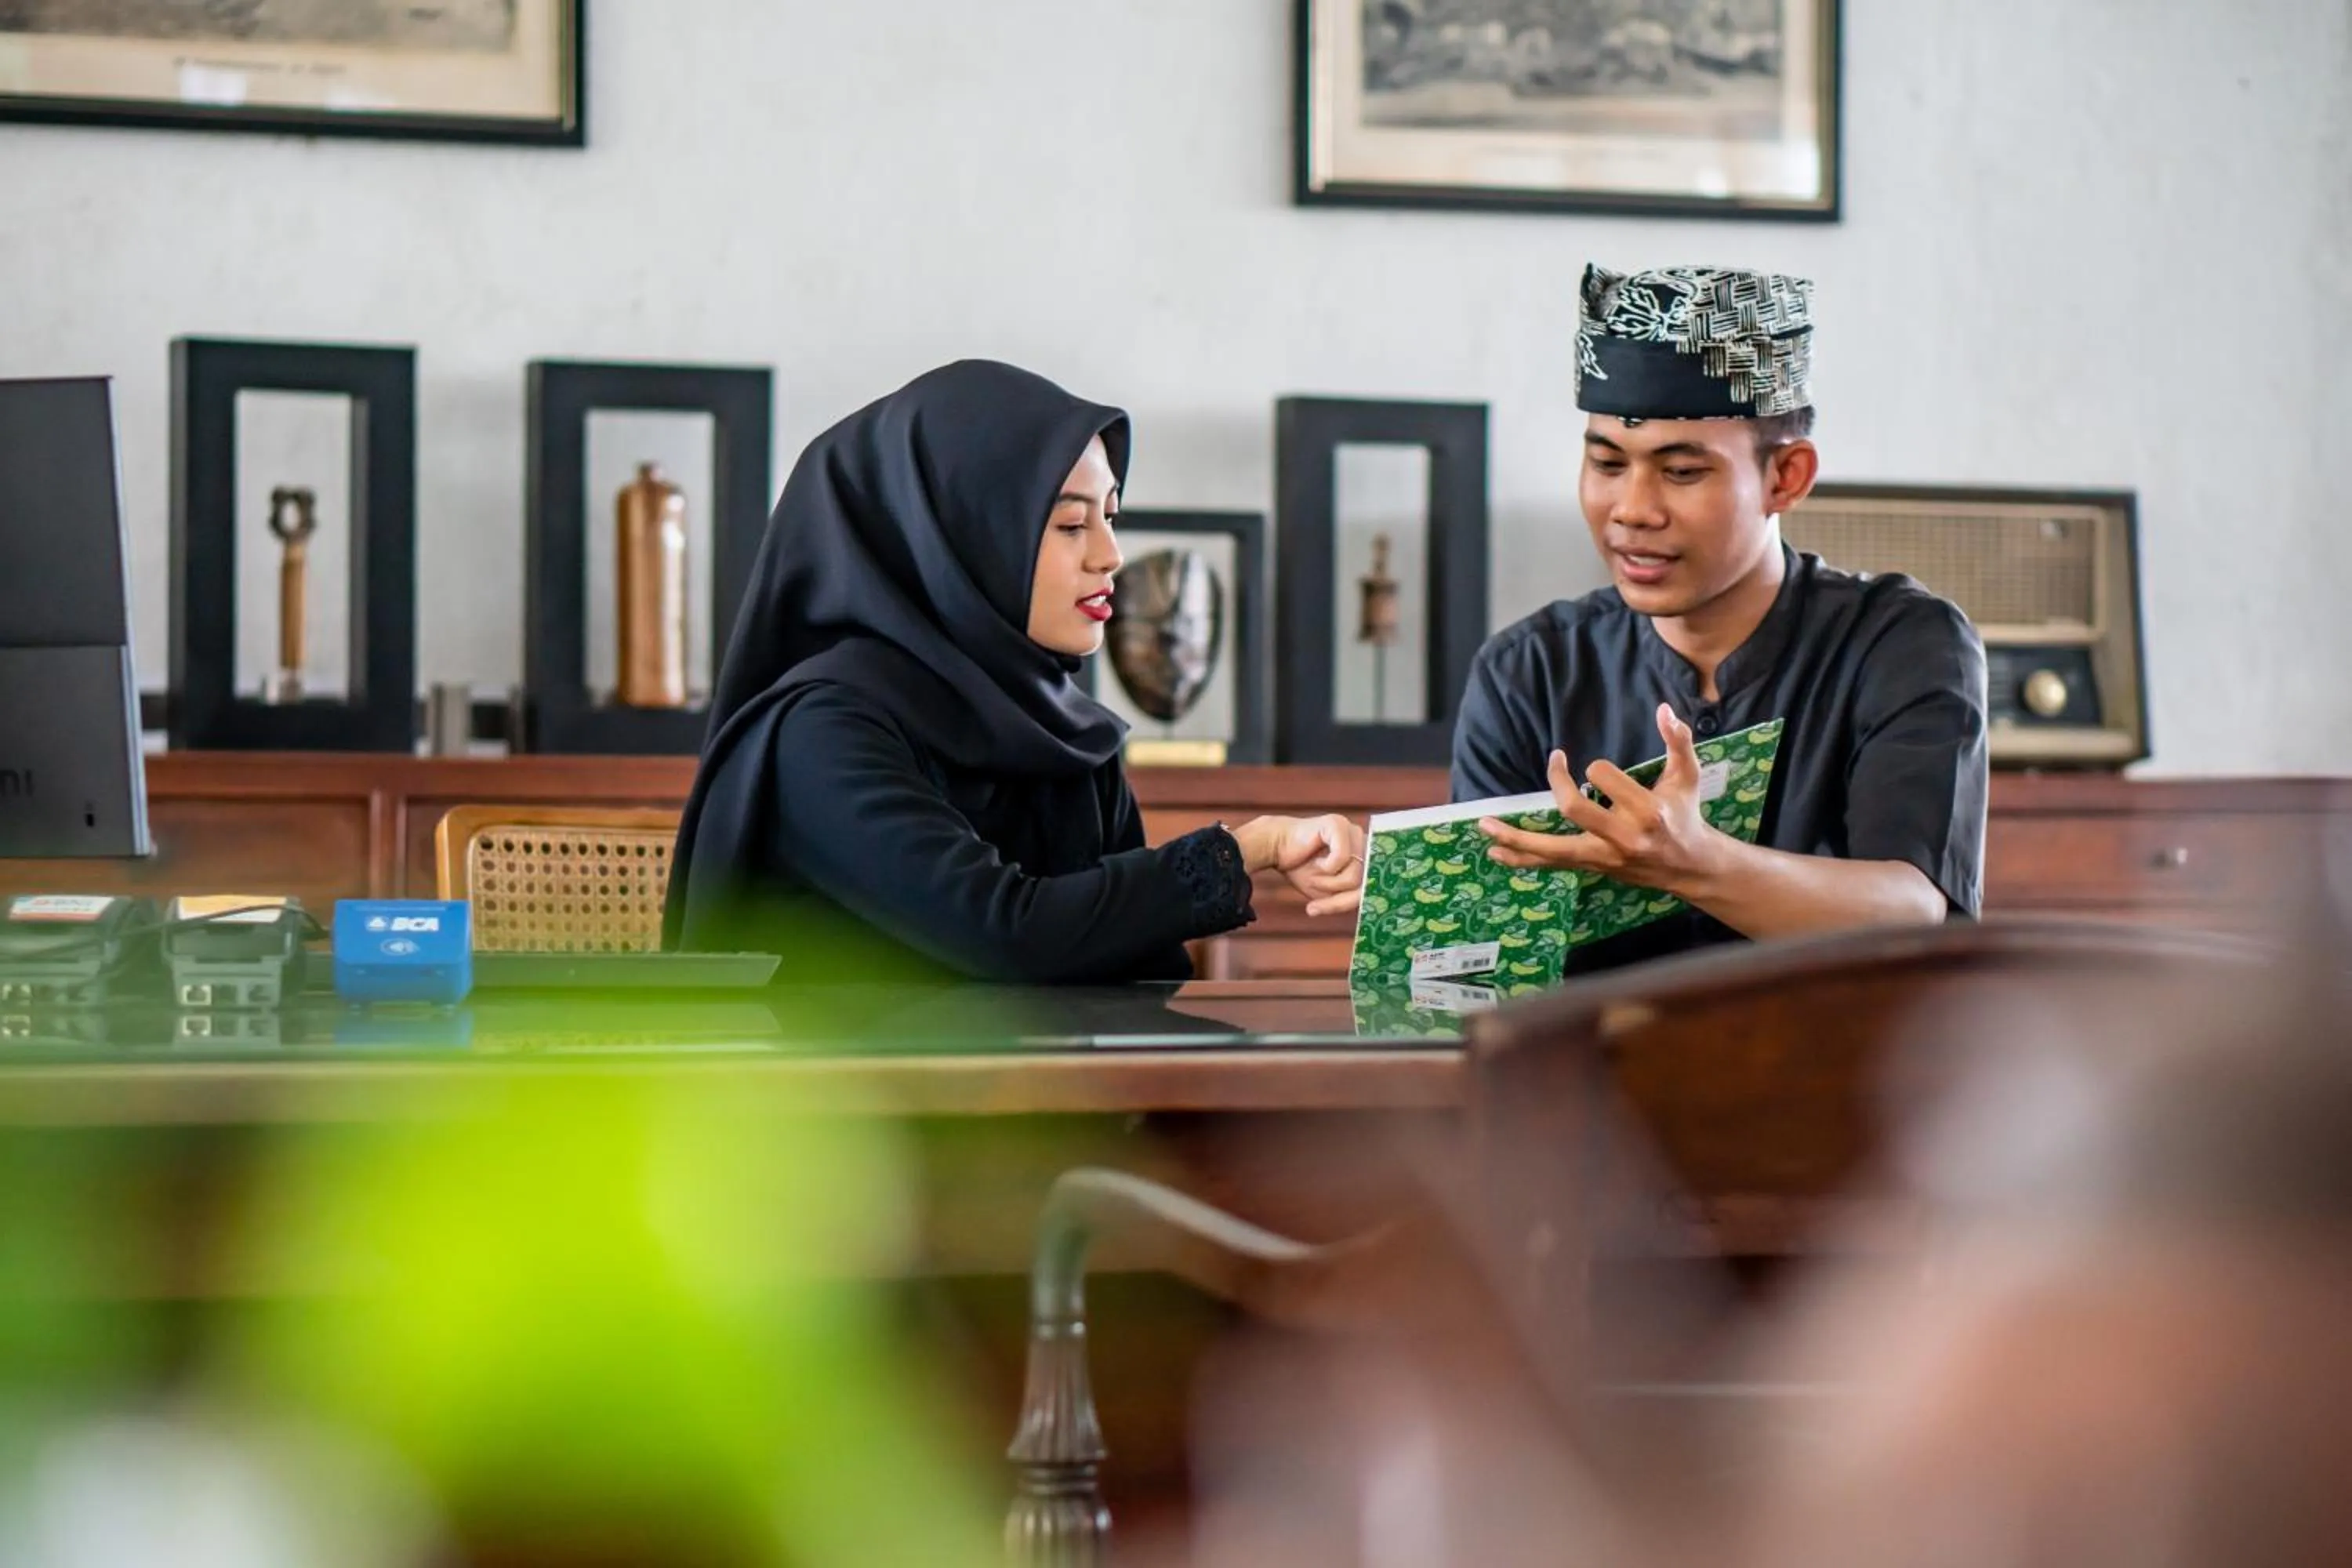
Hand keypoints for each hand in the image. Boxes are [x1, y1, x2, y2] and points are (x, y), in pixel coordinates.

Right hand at [1232, 814, 1365, 917]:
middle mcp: (1363, 841)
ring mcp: (1352, 831)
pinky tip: (1314, 860)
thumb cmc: (1302, 868)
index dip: (1352, 902)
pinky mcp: (1339, 824)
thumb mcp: (1327, 891)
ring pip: (1355, 874)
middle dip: (1339, 899)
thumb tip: (1368, 902)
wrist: (1274, 848)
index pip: (1372, 886)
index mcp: (1364, 855)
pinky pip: (1343, 857)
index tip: (1326, 910)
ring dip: (1330, 883)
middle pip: (1366, 883)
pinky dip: (1326, 867)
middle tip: (1315, 902)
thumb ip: (1349, 897)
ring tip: (1313, 874)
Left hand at [1475, 704, 1725, 897]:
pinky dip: (1522, 859)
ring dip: (1516, 838)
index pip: (1604, 778)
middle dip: (1558, 783)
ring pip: (1552, 850)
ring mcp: (1604, 857)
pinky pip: (1551, 865)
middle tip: (1555, 762)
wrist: (1689, 867)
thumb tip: (1664, 709)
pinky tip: (1495, 852)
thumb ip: (1679, 741)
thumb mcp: (1687, 776)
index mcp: (1647, 811)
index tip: (1597, 766)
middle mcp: (1622, 837)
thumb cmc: (1684, 815)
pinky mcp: (1592, 867)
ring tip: (1484, 825)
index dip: (1597, 767)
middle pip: (1574, 810)